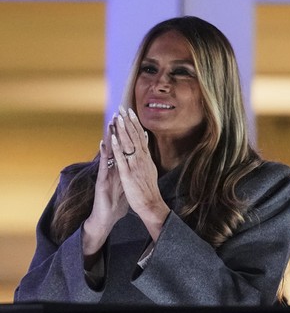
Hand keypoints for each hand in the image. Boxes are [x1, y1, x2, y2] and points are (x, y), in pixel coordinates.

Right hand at [82, 119, 128, 257]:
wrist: (106, 216)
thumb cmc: (115, 200)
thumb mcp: (126, 183)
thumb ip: (129, 172)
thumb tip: (137, 164)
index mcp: (120, 168)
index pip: (124, 149)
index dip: (128, 136)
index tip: (132, 121)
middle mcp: (112, 168)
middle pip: (116, 147)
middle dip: (119, 131)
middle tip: (120, 114)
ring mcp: (106, 173)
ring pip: (108, 152)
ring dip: (110, 137)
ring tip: (112, 122)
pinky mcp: (102, 180)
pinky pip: (104, 165)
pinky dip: (104, 154)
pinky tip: (104, 143)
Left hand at [110, 106, 169, 240]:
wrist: (151, 204)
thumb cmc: (149, 190)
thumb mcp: (150, 170)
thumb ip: (147, 156)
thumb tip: (146, 144)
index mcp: (146, 158)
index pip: (140, 137)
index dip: (134, 123)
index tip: (130, 112)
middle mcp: (142, 159)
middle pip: (135, 137)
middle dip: (128, 122)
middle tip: (123, 108)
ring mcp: (135, 166)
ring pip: (128, 144)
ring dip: (123, 130)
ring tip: (118, 117)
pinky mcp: (128, 174)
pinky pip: (122, 159)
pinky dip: (118, 148)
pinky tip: (114, 138)